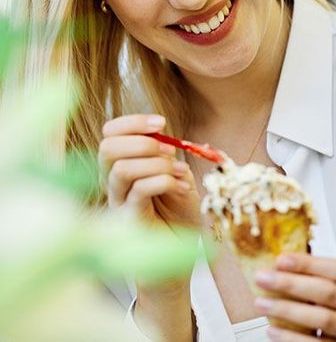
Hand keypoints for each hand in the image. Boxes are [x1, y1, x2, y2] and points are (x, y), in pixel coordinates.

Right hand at [100, 114, 199, 340]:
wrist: (178, 262)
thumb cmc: (177, 221)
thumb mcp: (180, 181)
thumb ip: (170, 161)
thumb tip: (166, 142)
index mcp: (125, 168)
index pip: (111, 134)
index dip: (132, 122)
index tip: (161, 122)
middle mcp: (115, 185)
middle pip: (106, 147)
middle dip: (141, 140)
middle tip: (166, 150)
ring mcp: (119, 204)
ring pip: (120, 169)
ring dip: (154, 162)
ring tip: (175, 174)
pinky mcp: (130, 223)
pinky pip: (138, 192)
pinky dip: (162, 181)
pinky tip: (178, 188)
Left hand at [254, 255, 335, 340]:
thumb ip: (325, 272)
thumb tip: (282, 263)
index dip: (308, 264)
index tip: (281, 260)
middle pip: (328, 292)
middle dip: (291, 284)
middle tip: (263, 278)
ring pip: (322, 319)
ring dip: (288, 310)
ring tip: (262, 303)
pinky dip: (292, 338)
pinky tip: (273, 330)